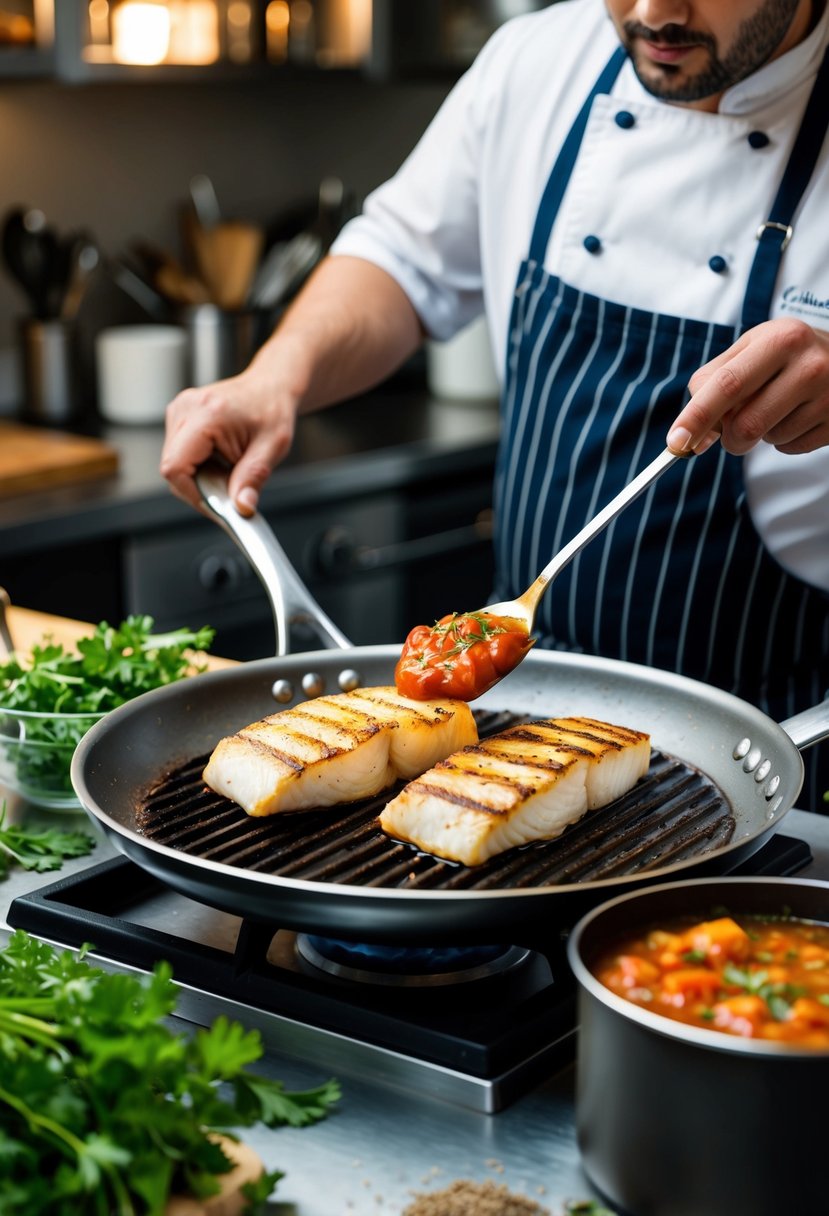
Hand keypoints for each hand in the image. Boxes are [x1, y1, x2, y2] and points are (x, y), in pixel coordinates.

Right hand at [160, 367, 296, 516]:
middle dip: (199, 487)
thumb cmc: (273, 410)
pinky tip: (218, 459)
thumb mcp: (272, 447)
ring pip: (173, 462)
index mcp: (206, 415)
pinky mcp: (178, 416)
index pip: (175, 467)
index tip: (217, 506)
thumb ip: (253, 479)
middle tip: (229, 487)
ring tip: (227, 468)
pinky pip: (178, 453)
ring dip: (198, 476)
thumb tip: (242, 508)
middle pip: (171, 467)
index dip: (192, 494)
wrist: (270, 386)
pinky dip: (197, 465)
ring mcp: (179, 410)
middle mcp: (185, 409)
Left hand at [666, 318, 828, 456]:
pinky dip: (782, 440)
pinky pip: (790, 447)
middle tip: (729, 434)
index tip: (676, 440)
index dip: (697, 416)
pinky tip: (795, 416)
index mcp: (779, 340)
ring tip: (776, 408)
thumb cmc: (788, 355)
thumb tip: (689, 426)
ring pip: (768, 438)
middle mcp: (807, 365)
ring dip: (759, 435)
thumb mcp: (753, 349)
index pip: (727, 385)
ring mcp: (827, 396)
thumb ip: (714, 379)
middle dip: (728, 438)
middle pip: (746, 423)